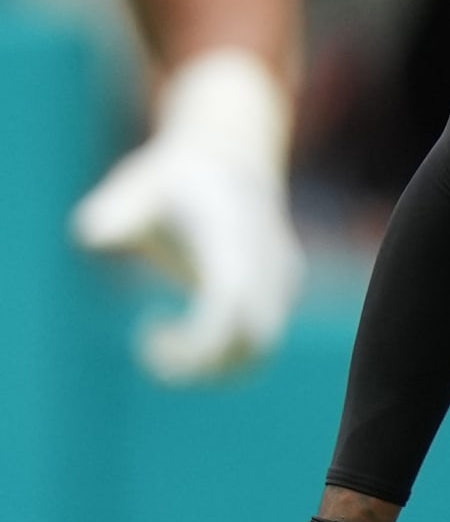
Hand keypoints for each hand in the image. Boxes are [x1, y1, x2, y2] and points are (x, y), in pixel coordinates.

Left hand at [72, 47, 302, 380]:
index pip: (230, 303)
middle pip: (253, 340)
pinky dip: (221, 356)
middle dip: (201, 364)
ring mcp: (281, 278)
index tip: (149, 342)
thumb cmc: (174, 177)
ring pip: (260, 350)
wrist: (230, 154)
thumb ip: (116, 211)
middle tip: (149, 350)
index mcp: (233, 234)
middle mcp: (266, 261)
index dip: (199, 341)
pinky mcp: (282, 292)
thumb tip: (94, 238)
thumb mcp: (139, 183)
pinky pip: (259, 342)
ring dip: (210, 367)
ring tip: (158, 345)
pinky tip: (180, 339)